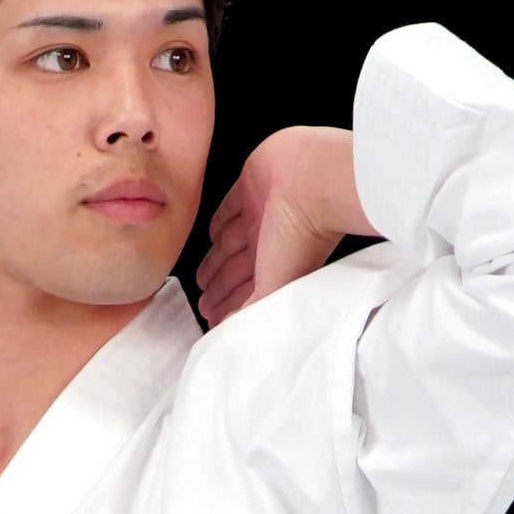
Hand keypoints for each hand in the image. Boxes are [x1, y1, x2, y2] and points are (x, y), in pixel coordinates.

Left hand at [195, 126, 375, 327]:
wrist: (311, 183)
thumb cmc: (301, 236)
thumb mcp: (274, 286)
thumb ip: (251, 309)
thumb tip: (231, 330)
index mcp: (276, 266)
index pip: (247, 292)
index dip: (229, 307)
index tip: (214, 319)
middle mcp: (269, 242)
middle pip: (235, 270)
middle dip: (219, 288)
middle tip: (204, 304)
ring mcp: (259, 214)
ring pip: (229, 243)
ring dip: (215, 261)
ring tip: (202, 280)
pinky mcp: (250, 184)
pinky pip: (229, 207)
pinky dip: (219, 222)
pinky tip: (211, 234)